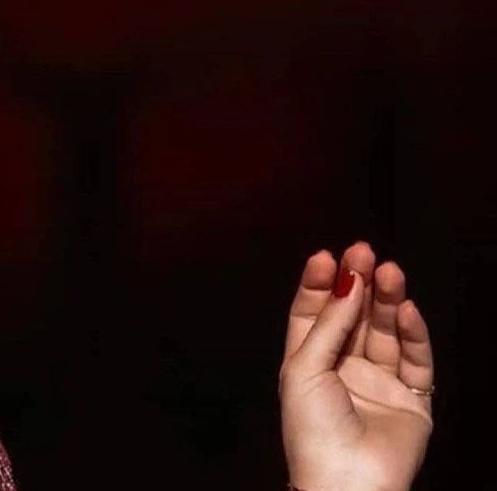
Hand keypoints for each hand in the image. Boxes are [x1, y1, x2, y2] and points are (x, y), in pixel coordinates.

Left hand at [279, 241, 433, 490]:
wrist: (348, 482)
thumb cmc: (312, 430)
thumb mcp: (304, 368)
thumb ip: (327, 324)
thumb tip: (346, 281)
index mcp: (307, 365)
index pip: (312, 314)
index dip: (320, 285)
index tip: (327, 256)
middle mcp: (342, 371)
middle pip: (352, 317)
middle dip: (356, 283)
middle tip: (362, 251)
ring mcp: (378, 384)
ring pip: (384, 331)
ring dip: (385, 300)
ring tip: (387, 270)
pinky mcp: (411, 399)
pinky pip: (415, 359)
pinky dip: (412, 332)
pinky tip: (405, 308)